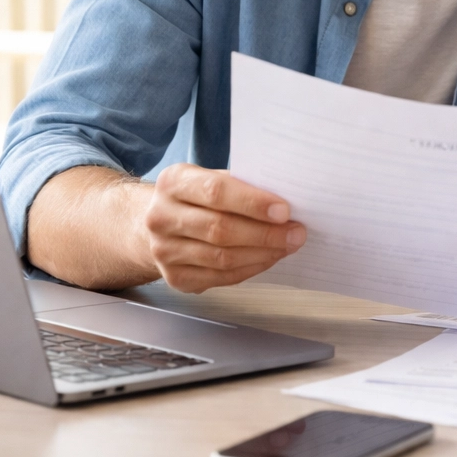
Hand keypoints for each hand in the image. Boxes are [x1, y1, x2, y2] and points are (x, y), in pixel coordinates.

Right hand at [143, 163, 306, 292]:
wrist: (160, 221)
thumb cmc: (197, 196)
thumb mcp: (210, 178)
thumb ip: (241, 185)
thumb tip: (285, 202)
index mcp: (172, 183)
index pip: (216, 192)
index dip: (253, 203)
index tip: (284, 211)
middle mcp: (161, 217)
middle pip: (220, 229)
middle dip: (265, 233)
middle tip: (296, 233)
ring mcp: (164, 251)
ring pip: (222, 258)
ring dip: (262, 253)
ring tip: (288, 245)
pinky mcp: (175, 278)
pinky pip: (221, 277)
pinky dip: (251, 268)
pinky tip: (269, 258)